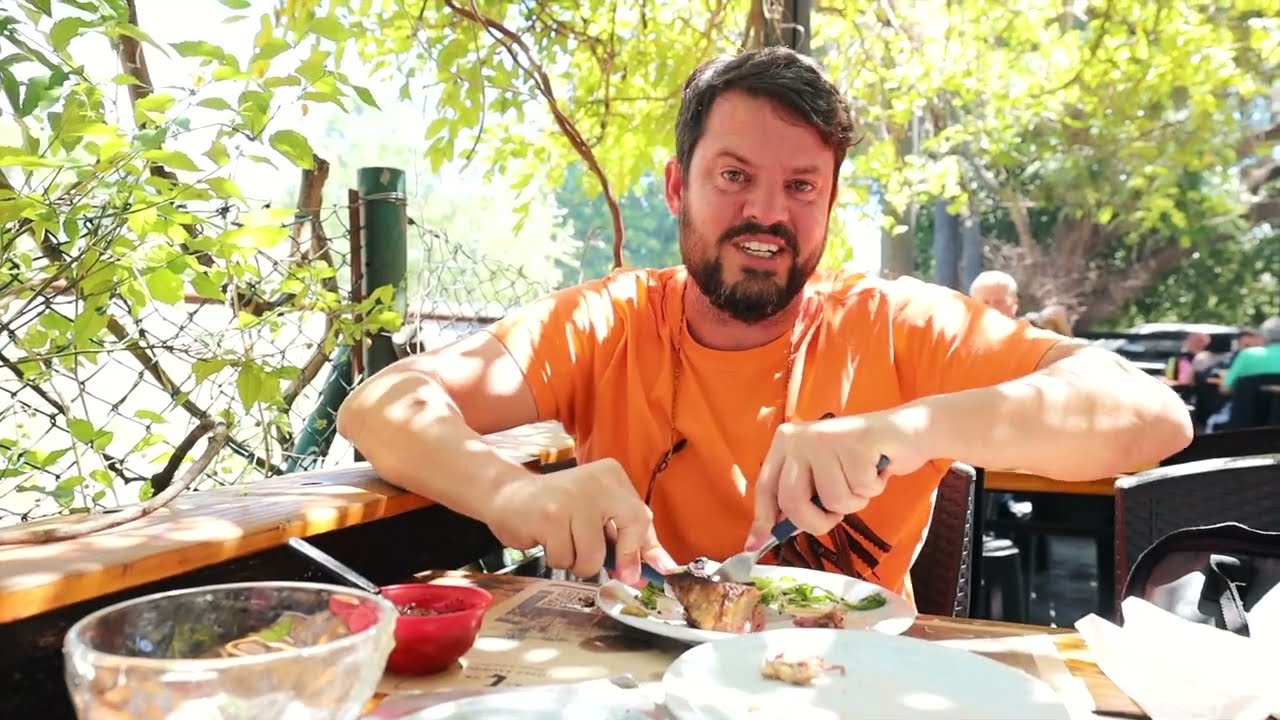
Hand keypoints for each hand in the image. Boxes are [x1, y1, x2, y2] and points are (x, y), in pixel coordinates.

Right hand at [483, 458, 677, 584]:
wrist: (507, 495)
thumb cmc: (558, 509)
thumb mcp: (597, 513)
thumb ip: (629, 536)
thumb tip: (662, 565)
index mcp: (612, 476)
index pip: (640, 517)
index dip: (642, 550)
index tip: (639, 574)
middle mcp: (596, 482)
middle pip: (626, 534)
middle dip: (617, 560)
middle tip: (607, 569)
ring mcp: (573, 498)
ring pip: (592, 557)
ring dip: (577, 562)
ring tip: (562, 542)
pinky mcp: (550, 517)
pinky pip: (565, 559)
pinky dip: (556, 558)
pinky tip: (546, 539)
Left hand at [746, 412, 929, 549]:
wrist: (905, 433)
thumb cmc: (860, 462)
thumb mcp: (821, 478)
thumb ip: (798, 499)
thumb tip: (765, 538)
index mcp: (786, 443)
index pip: (766, 487)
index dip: (762, 519)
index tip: (756, 546)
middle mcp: (800, 437)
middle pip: (793, 501)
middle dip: (817, 521)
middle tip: (836, 516)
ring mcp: (826, 438)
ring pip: (832, 500)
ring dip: (854, 502)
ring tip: (862, 479)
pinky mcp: (855, 443)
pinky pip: (859, 490)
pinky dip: (873, 489)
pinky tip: (876, 469)